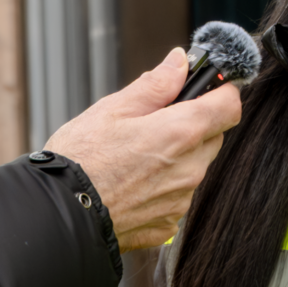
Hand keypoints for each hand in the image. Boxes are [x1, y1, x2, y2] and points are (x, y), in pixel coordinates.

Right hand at [45, 48, 242, 250]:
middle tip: (153, 122)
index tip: (205, 88)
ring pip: (194, 167)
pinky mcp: (167, 224)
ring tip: (134, 157)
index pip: (229, 105)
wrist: (57, 215)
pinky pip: (177, 196)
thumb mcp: (113, 108)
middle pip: (212, 136)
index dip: (220, 92)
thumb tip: (180, 62)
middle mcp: (190, 169)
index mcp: (180, 133)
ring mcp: (180, 200)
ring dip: (177, 157)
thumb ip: (156, 84)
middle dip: (192, 125)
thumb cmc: (80, 160)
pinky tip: (131, 184)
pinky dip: (162, 187)